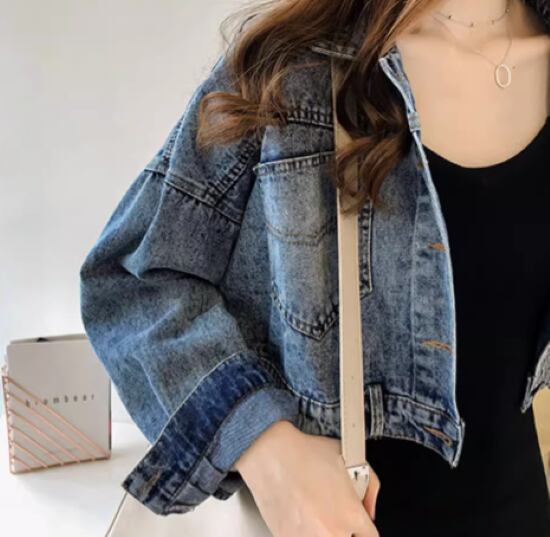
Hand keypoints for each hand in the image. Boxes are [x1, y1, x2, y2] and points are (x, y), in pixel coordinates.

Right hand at [234, 420, 381, 536]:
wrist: (271, 454)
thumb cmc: (307, 453)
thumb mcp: (351, 459)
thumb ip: (370, 486)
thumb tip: (369, 508)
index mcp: (351, 515)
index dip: (362, 529)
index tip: (355, 523)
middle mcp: (332, 533)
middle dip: (344, 530)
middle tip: (334, 518)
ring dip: (324, 531)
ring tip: (315, 516)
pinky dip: (304, 531)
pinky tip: (301, 516)